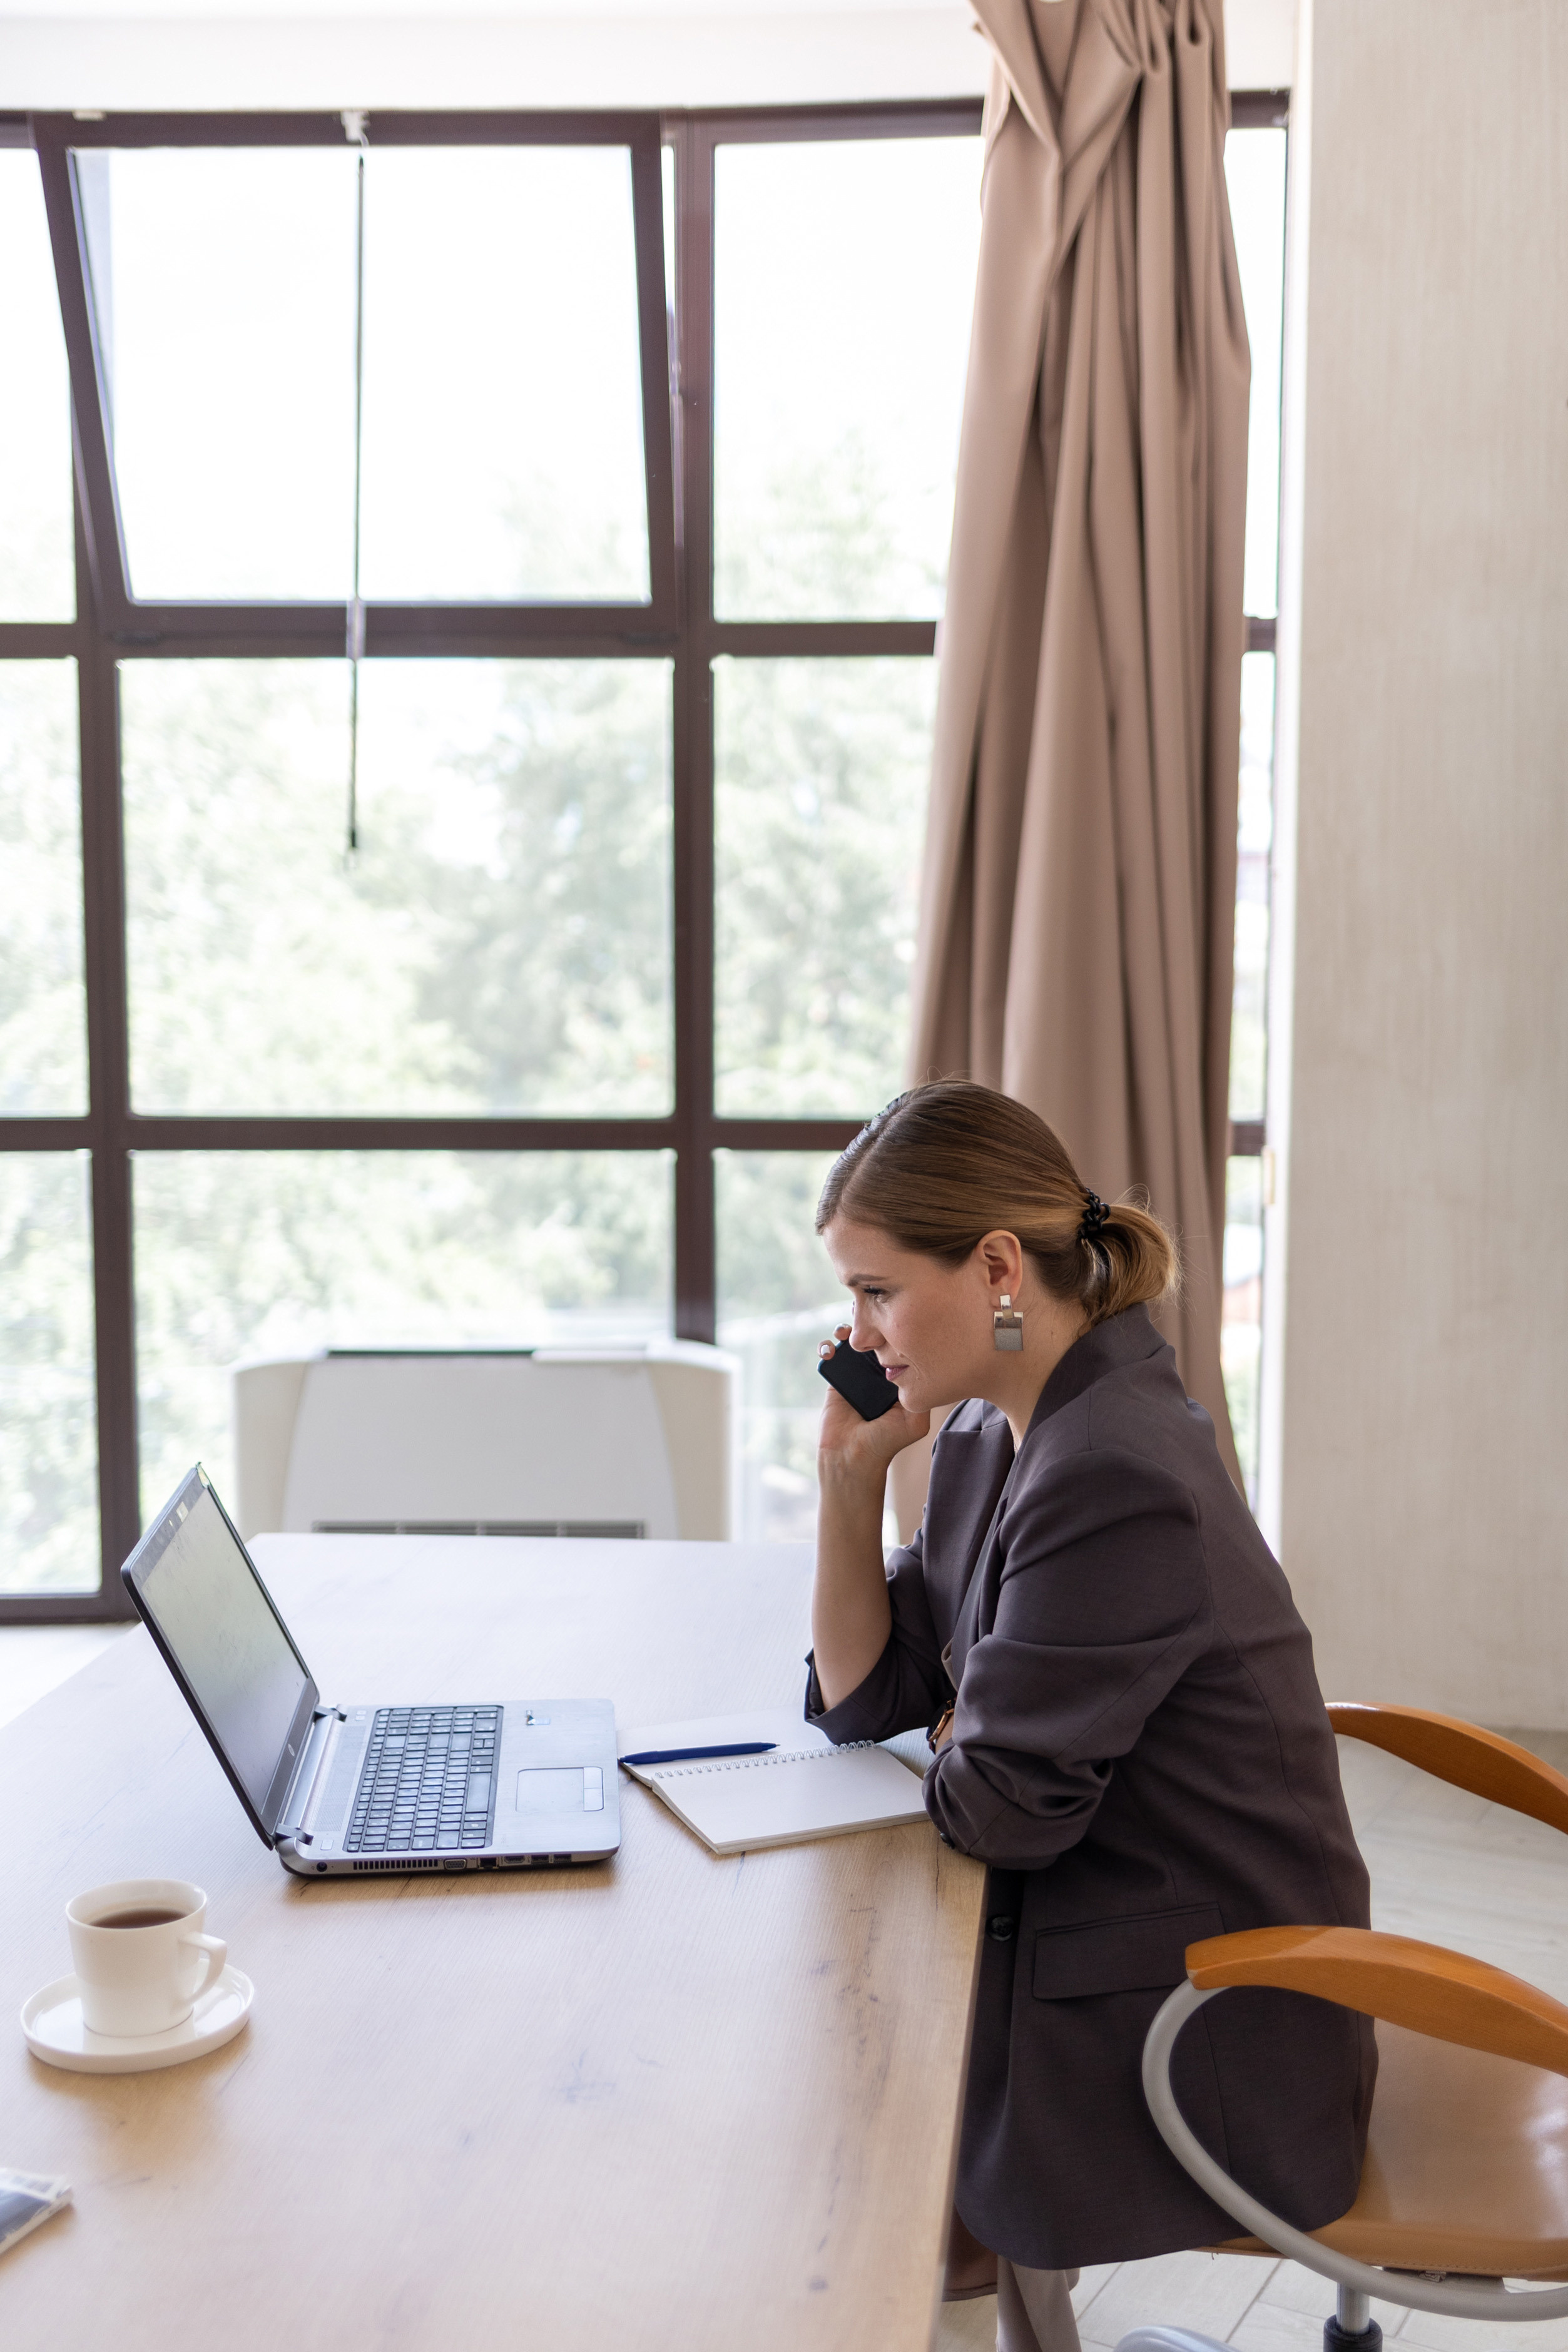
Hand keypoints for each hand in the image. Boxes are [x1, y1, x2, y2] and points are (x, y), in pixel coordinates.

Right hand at [817, 1326, 929, 1493]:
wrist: (853, 1457)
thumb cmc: (885, 1442)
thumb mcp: (915, 1421)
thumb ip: (923, 1395)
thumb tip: (931, 1366)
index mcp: (898, 1378)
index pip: (897, 1346)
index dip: (894, 1329)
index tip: (891, 1316)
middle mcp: (878, 1374)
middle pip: (874, 1339)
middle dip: (869, 1323)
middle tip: (863, 1313)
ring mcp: (856, 1375)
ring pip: (852, 1342)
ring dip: (847, 1329)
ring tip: (845, 1331)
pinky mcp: (835, 1380)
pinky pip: (830, 1356)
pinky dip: (827, 1346)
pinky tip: (830, 1350)